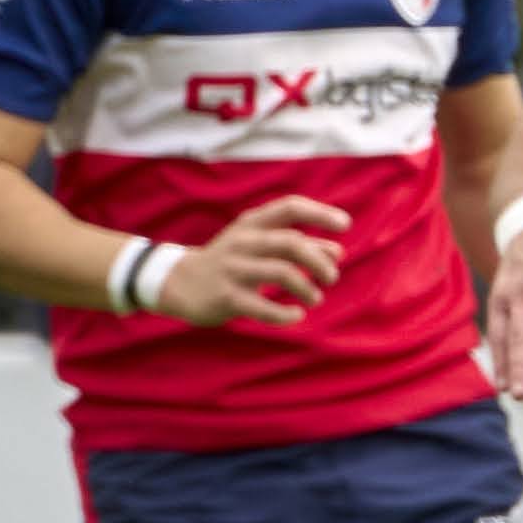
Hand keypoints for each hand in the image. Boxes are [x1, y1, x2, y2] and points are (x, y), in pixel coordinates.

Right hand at [154, 194, 347, 327]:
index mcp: (251, 224)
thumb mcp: (259, 246)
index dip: (320, 213)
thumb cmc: (229, 261)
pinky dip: (286, 314)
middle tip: (331, 278)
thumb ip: (298, 246)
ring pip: (282, 273)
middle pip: (291, 242)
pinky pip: (264, 306)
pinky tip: (295, 315)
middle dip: (318, 260)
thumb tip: (338, 252)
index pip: (290, 207)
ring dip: (307, 288)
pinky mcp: (226, 296)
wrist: (177, 283)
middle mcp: (242, 242)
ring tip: (314, 299)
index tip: (345, 225)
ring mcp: (232, 269)